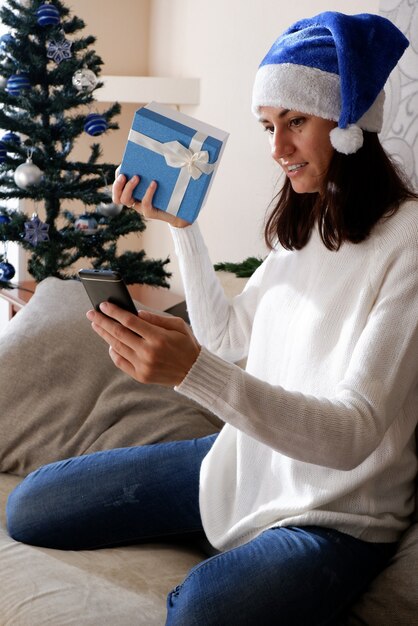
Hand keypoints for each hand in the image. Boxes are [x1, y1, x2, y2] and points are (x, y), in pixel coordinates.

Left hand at [86, 302, 200, 386]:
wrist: (194, 372)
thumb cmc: (186, 344)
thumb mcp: (178, 325)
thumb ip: (156, 319)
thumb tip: (136, 313)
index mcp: (158, 338)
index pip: (130, 321)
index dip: (114, 312)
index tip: (102, 305)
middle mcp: (148, 352)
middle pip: (118, 334)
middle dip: (102, 322)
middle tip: (91, 313)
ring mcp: (143, 366)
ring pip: (117, 348)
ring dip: (104, 335)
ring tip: (96, 325)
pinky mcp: (141, 376)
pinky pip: (120, 362)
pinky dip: (113, 352)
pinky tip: (110, 343)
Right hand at [112, 167, 190, 228]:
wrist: (183, 207)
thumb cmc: (170, 188)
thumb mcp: (159, 176)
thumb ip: (152, 168)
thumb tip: (152, 147)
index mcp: (133, 191)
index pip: (118, 186)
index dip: (118, 176)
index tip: (123, 166)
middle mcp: (134, 200)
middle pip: (117, 197)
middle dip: (117, 185)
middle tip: (124, 175)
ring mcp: (141, 207)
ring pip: (125, 200)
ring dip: (128, 187)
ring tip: (137, 177)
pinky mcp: (150, 213)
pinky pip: (145, 203)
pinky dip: (148, 192)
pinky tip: (154, 183)